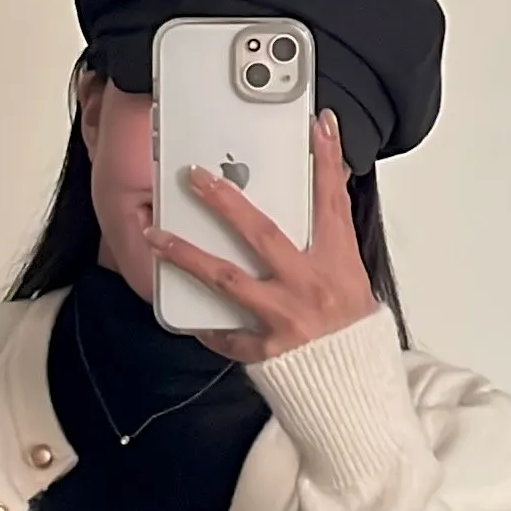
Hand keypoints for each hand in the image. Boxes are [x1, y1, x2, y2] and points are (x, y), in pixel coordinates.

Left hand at [143, 110, 378, 364]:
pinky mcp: (266, 349)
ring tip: (157, 235)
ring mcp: (285, 317)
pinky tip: (181, 311)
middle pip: (262, 233)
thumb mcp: (352, 275)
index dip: (328, 160)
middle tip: (195, 176)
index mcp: (337, 262)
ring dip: (187, 254)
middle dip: (226, 200)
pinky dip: (205, 324)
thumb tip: (328, 188)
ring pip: (226, 278)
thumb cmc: (350, 330)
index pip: (333, 201)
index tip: (320, 124)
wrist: (354, 386)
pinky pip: (226, 333)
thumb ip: (332, 234)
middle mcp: (309, 285)